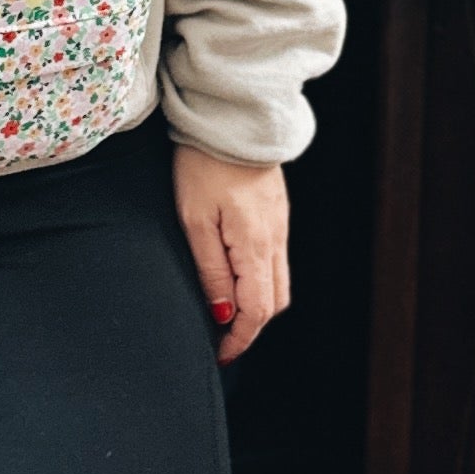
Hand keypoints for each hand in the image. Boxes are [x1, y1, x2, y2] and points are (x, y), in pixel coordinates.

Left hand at [172, 148, 289, 365]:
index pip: (257, 312)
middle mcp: (275, 239)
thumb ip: (211, 271)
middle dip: (250, 328)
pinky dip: (260, 281)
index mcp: (255, 245)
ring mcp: (279, 225)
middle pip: (274, 303)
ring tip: (226, 314)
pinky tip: (237, 278)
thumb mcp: (194, 221)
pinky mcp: (276, 213)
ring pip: (279, 283)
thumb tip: (223, 315)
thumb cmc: (203, 164)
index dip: (239, 340)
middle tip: (221, 340)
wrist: (231, 118)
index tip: (220, 355)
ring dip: (257, 306)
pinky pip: (276, 260)